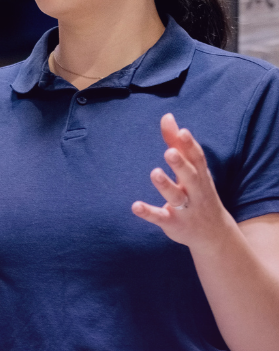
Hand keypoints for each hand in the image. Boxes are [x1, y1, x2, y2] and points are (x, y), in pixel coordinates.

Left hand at [132, 112, 231, 244]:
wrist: (214, 234)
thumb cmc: (199, 193)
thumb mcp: (192, 169)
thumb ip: (177, 144)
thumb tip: (167, 116)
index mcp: (200, 176)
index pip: (197, 158)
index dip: (190, 145)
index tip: (182, 131)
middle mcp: (195, 191)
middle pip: (190, 176)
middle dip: (181, 165)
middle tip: (170, 152)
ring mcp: (185, 208)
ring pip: (176, 196)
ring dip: (165, 185)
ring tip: (154, 173)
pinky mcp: (173, 223)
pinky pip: (160, 217)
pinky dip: (148, 212)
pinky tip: (135, 206)